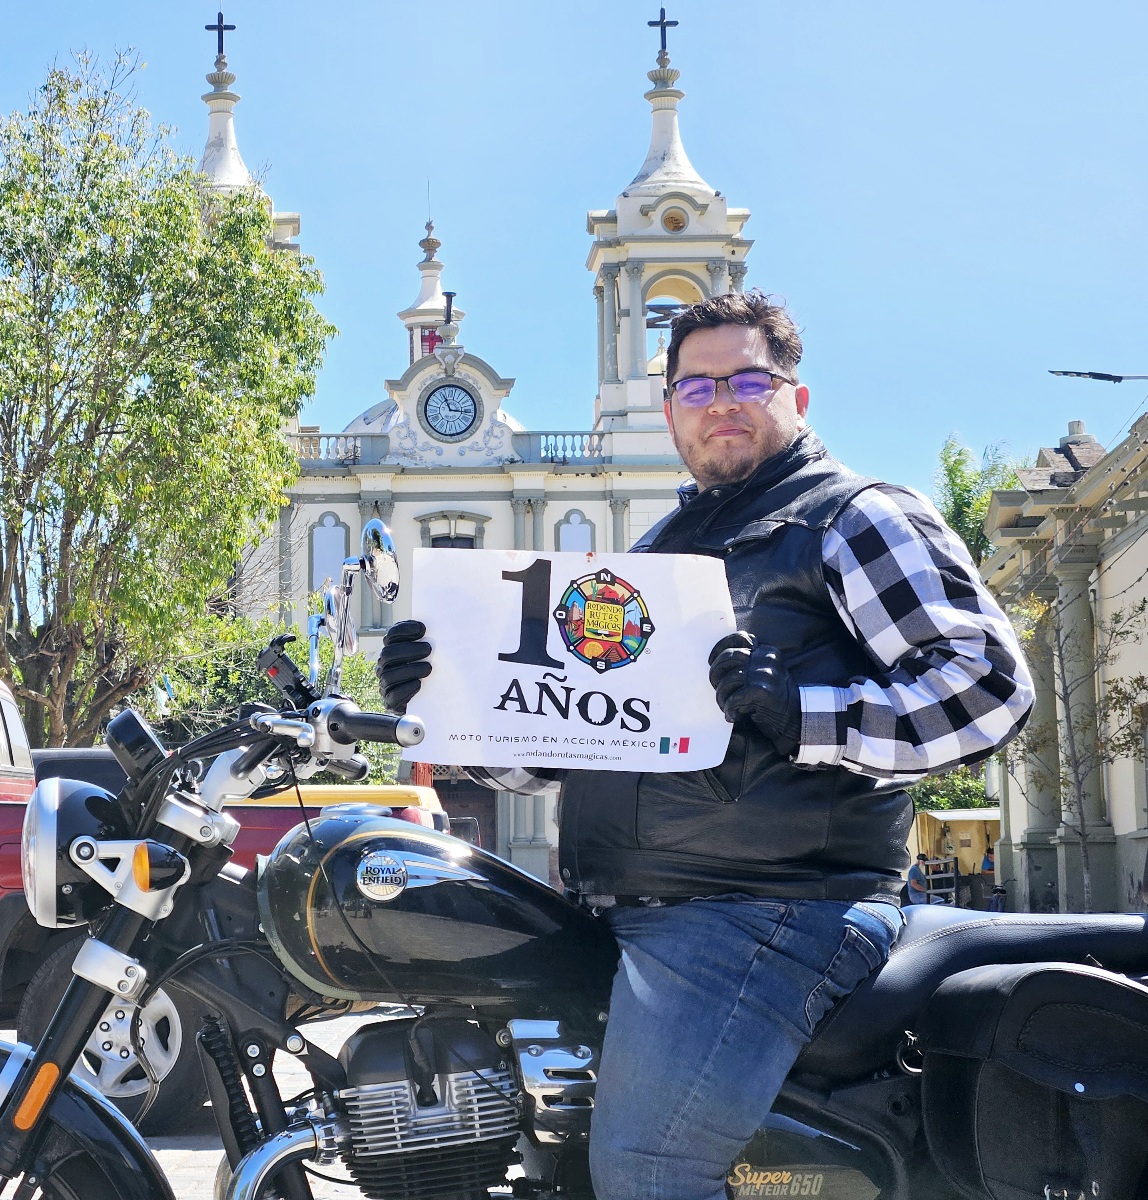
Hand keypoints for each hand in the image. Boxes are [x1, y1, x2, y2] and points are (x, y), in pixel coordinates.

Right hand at [376, 620, 431, 713]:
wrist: (431, 703)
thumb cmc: (432, 674)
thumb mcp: (430, 656)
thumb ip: (429, 642)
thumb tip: (441, 629)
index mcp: (393, 650)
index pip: (392, 636)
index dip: (404, 630)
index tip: (422, 628)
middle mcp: (385, 665)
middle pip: (388, 654)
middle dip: (409, 650)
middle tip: (428, 649)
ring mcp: (386, 684)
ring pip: (389, 675)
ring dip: (410, 669)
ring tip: (428, 668)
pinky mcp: (391, 702)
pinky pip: (393, 695)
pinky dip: (406, 689)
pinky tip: (419, 684)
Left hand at [707, 631, 801, 756]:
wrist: (795, 717)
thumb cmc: (773, 697)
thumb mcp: (764, 672)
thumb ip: (748, 662)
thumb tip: (716, 661)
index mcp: (766, 651)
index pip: (739, 639)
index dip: (720, 649)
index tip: (711, 661)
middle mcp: (766, 658)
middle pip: (728, 657)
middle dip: (716, 674)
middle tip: (717, 688)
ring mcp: (765, 673)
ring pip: (729, 679)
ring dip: (722, 696)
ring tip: (726, 707)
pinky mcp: (763, 690)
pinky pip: (735, 697)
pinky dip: (730, 708)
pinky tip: (733, 716)